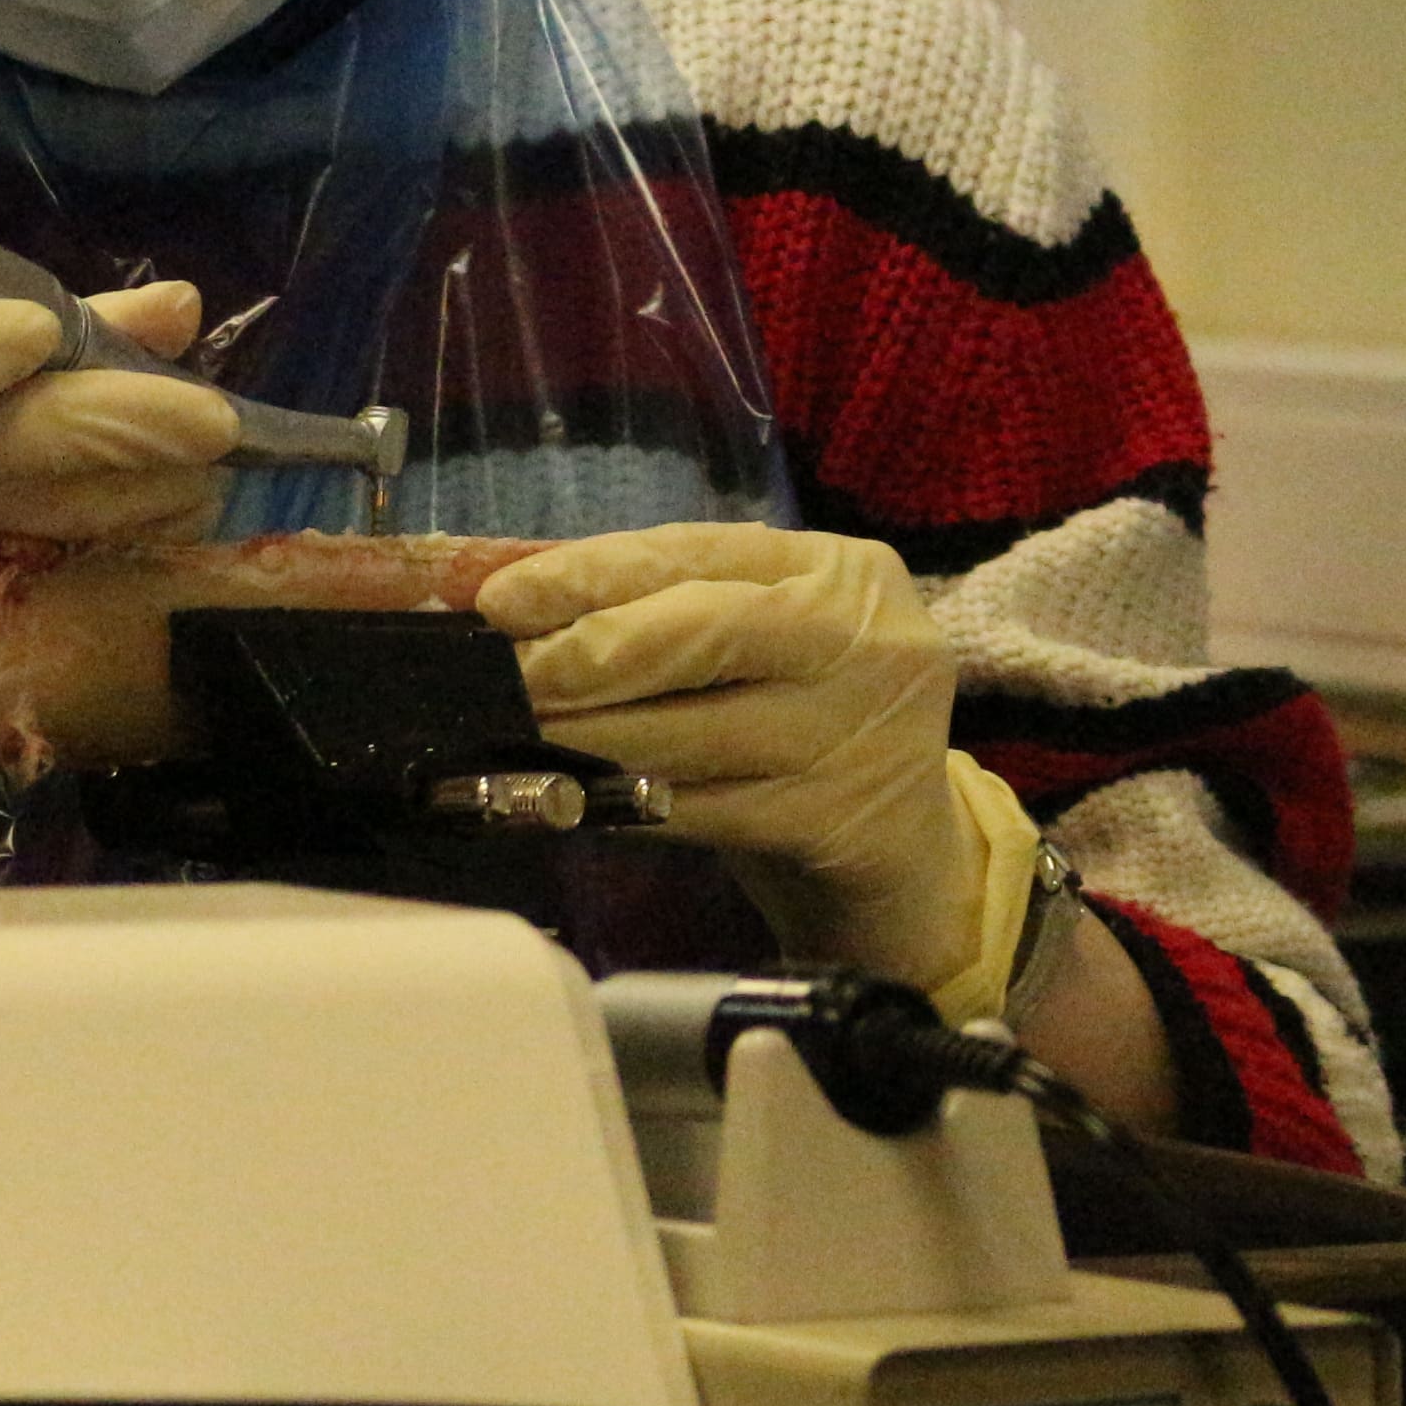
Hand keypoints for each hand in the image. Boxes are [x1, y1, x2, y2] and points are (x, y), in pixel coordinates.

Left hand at [476, 522, 1041, 1009]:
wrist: (904, 853)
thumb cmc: (803, 721)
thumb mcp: (761, 643)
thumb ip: (664, 610)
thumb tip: (511, 602)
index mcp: (841, 571)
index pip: (696, 552)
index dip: (590, 573)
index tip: (501, 601)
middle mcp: (866, 641)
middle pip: (702, 632)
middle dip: (588, 653)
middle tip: (506, 677)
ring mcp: (857, 736)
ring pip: (690, 734)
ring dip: (588, 739)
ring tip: (522, 735)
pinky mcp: (835, 823)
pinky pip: (698, 810)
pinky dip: (623, 804)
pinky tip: (574, 799)